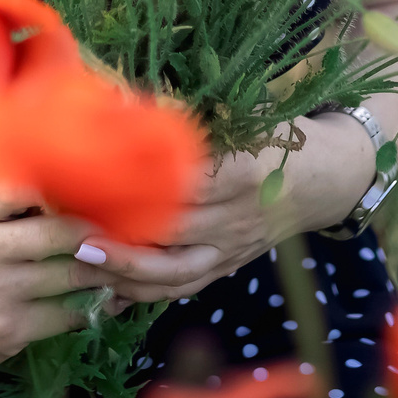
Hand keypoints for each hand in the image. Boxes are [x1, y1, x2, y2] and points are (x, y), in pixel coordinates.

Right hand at [0, 181, 107, 376]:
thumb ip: (10, 200)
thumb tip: (79, 187)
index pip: (19, 189)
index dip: (61, 190)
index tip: (90, 193)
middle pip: (59, 236)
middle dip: (99, 235)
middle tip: (125, 234)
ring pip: (72, 276)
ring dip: (109, 271)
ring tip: (130, 264)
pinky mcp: (9, 330)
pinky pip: (70, 314)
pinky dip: (99, 305)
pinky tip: (114, 297)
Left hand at [87, 115, 376, 303]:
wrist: (327, 177)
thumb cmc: (278, 133)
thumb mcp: (245, 116)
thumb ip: (190, 118)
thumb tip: (121, 102)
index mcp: (243, 171)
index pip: (186, 186)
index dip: (141, 190)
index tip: (96, 183)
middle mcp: (238, 217)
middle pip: (172, 236)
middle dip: (121, 239)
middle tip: (69, 232)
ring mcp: (233, 248)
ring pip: (175, 273)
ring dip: (126, 274)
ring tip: (81, 266)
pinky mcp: (229, 267)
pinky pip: (183, 288)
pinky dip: (144, 294)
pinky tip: (105, 295)